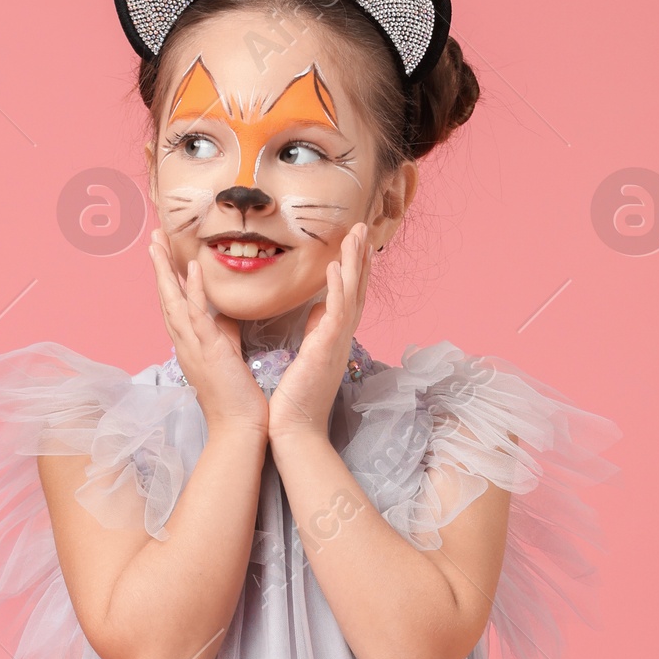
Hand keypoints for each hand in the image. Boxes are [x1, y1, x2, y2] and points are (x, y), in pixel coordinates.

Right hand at [148, 232, 269, 439]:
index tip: (163, 253)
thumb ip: (223, 334)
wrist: (239, 429)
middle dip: (159, 266)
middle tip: (152, 236)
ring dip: (165, 270)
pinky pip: (197, 316)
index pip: (174, 306)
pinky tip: (191, 268)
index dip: (167, 279)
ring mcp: (194, 347)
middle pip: (166, 298)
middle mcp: (185, 344)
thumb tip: (223, 315)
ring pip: (173, 302)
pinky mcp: (209, 351)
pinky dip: (193, 291)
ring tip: (158, 242)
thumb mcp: (228, 357)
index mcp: (190, 346)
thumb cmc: (235, 399)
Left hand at [268, 224, 371, 444]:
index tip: (356, 245)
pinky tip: (337, 266)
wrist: (295, 430)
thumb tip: (316, 312)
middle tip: (363, 228)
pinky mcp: (326, 350)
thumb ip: (315, 333)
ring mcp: (336, 343)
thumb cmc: (296, 401)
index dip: (354, 270)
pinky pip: (337, 313)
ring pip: (352, 295)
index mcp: (334, 340)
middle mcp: (340, 339)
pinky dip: (339, 288)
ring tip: (356, 235)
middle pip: (356, 291)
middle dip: (360, 258)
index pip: (348, 298)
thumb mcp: (307, 358)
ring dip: (355, 263)